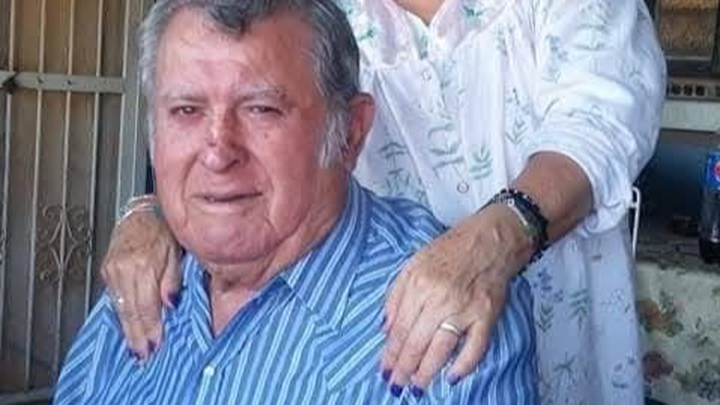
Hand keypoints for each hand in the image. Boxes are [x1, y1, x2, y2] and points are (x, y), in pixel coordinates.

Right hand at [101, 208, 180, 359]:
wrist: (143, 212)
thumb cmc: (165, 230)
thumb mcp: (177, 251)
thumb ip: (173, 279)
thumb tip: (171, 304)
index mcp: (142, 264)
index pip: (146, 305)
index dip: (150, 328)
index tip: (155, 345)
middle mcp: (123, 268)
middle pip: (130, 310)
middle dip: (137, 335)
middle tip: (143, 355)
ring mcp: (111, 269)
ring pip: (119, 307)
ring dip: (127, 329)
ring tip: (135, 348)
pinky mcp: (106, 269)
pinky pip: (114, 298)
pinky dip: (121, 315)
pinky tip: (127, 327)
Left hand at [380, 203, 533, 394]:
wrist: (490, 240)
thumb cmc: (450, 250)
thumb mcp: (413, 265)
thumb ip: (396, 296)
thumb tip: (386, 328)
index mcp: (419, 285)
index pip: (400, 328)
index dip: (391, 353)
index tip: (385, 370)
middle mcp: (441, 298)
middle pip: (417, 342)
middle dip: (405, 368)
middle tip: (397, 385)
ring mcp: (465, 309)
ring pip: (441, 349)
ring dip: (427, 372)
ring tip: (417, 387)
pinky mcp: (487, 315)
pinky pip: (475, 347)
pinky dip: (464, 365)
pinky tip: (452, 377)